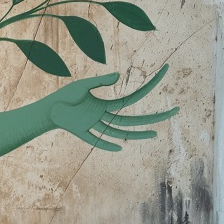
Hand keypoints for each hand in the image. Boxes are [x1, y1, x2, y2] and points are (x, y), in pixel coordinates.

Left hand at [48, 64, 177, 151]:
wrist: (47, 108)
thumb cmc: (64, 96)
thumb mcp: (82, 86)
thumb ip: (100, 81)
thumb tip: (119, 75)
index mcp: (105, 105)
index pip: (132, 99)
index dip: (148, 88)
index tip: (162, 79)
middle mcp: (103, 117)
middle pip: (132, 119)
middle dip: (154, 117)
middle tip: (176, 111)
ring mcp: (94, 126)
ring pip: (119, 132)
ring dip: (136, 134)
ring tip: (155, 134)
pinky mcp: (81, 133)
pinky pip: (96, 141)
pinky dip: (106, 145)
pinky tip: (119, 148)